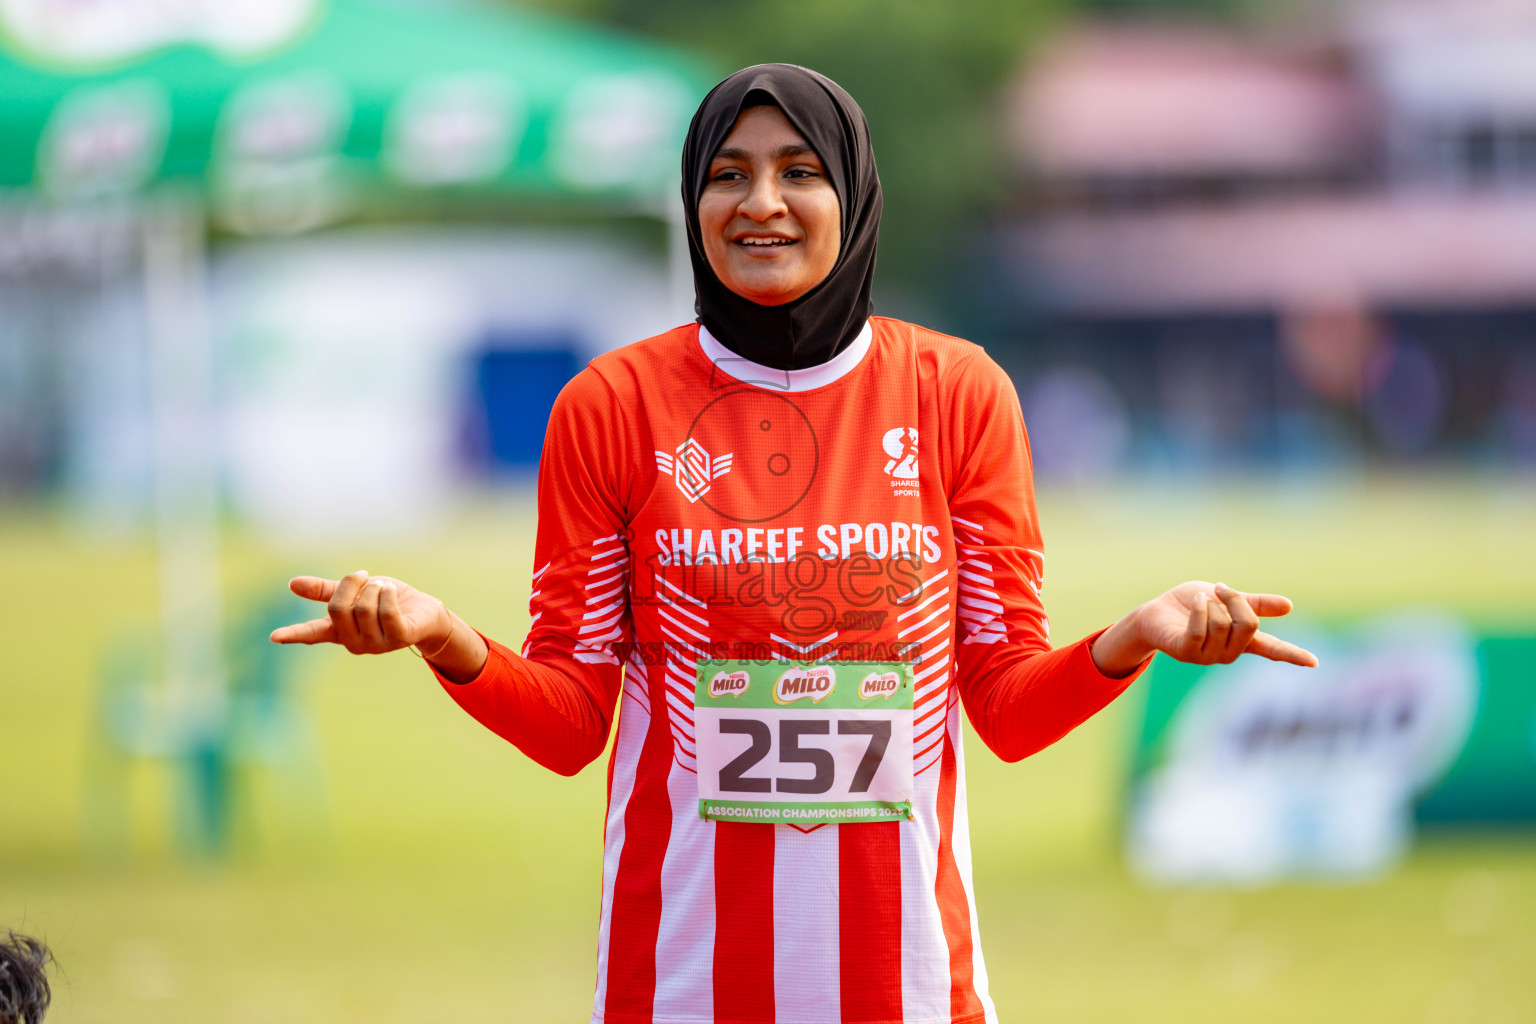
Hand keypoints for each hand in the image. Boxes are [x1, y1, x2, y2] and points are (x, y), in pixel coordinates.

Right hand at [269, 571, 449, 654]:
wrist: (425, 612)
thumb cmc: (387, 601)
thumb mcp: (356, 591)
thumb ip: (326, 590)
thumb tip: (292, 584)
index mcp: (340, 630)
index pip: (313, 634)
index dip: (293, 634)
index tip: (274, 637)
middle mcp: (354, 643)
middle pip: (338, 608)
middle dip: (352, 584)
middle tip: (365, 577)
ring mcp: (376, 645)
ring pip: (364, 607)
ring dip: (375, 588)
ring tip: (385, 590)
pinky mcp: (398, 639)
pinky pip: (386, 612)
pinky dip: (388, 594)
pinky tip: (393, 592)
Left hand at [1091, 581, 1317, 677]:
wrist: (1155, 611)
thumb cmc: (1190, 605)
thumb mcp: (1226, 598)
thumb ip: (1254, 603)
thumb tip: (1290, 606)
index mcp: (1241, 639)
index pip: (1272, 648)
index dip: (1292, 654)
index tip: (1315, 662)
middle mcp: (1228, 652)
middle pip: (1248, 624)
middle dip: (1234, 600)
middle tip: (1219, 589)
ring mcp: (1207, 656)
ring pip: (1223, 623)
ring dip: (1210, 603)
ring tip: (1197, 601)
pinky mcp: (1186, 653)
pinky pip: (1200, 629)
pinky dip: (1198, 610)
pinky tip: (1195, 603)